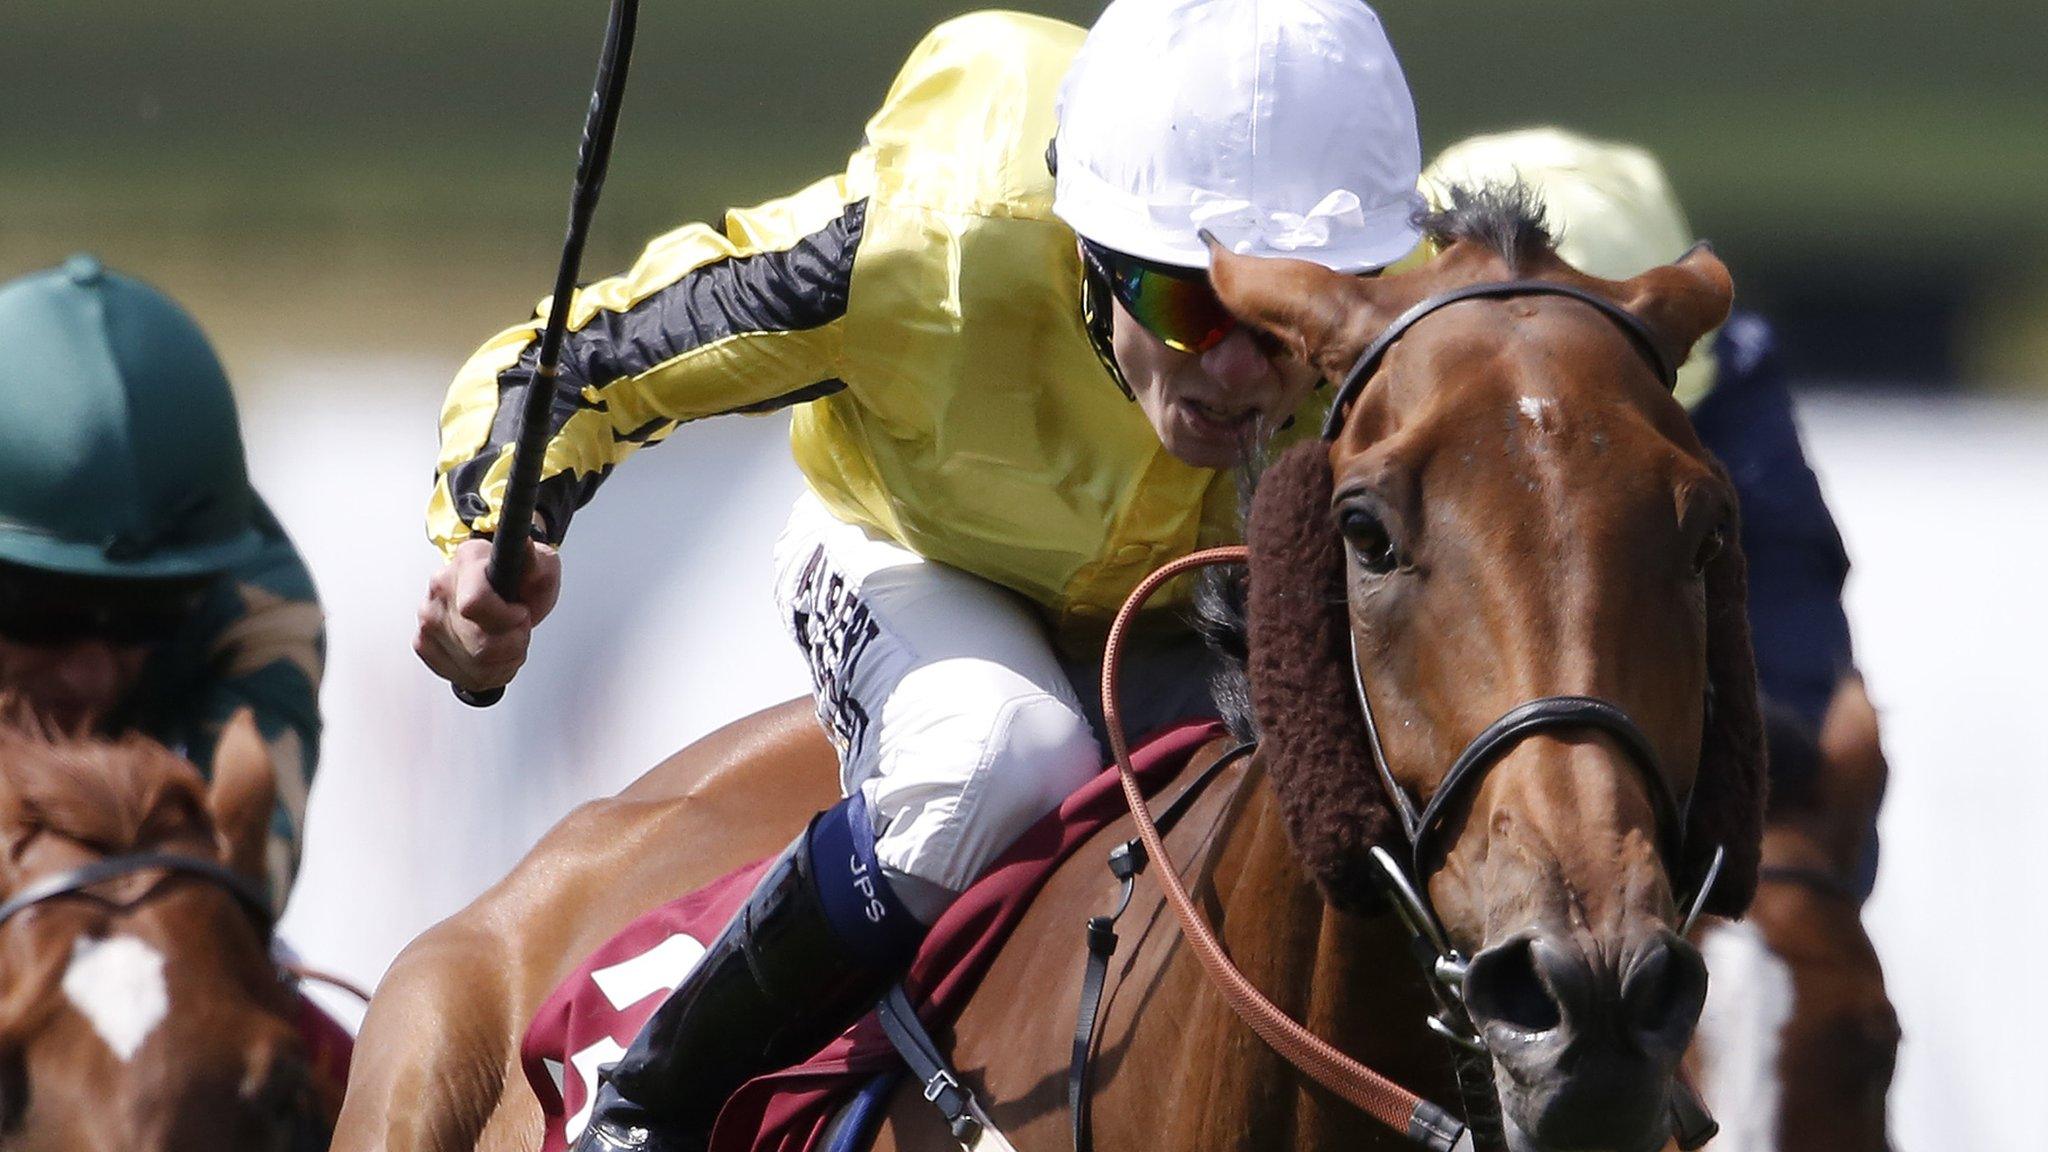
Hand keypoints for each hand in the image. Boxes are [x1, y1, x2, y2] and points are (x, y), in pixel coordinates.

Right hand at [413, 538, 561, 691]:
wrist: (497, 588)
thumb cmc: (520, 577)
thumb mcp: (541, 564)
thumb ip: (537, 561)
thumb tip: (523, 547)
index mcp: (468, 560)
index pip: (475, 603)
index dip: (506, 618)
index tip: (519, 612)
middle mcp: (440, 586)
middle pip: (480, 643)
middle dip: (514, 642)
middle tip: (519, 626)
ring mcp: (428, 617)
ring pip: (474, 666)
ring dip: (505, 660)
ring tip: (509, 640)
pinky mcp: (423, 643)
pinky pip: (463, 676)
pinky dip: (488, 672)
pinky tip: (494, 654)